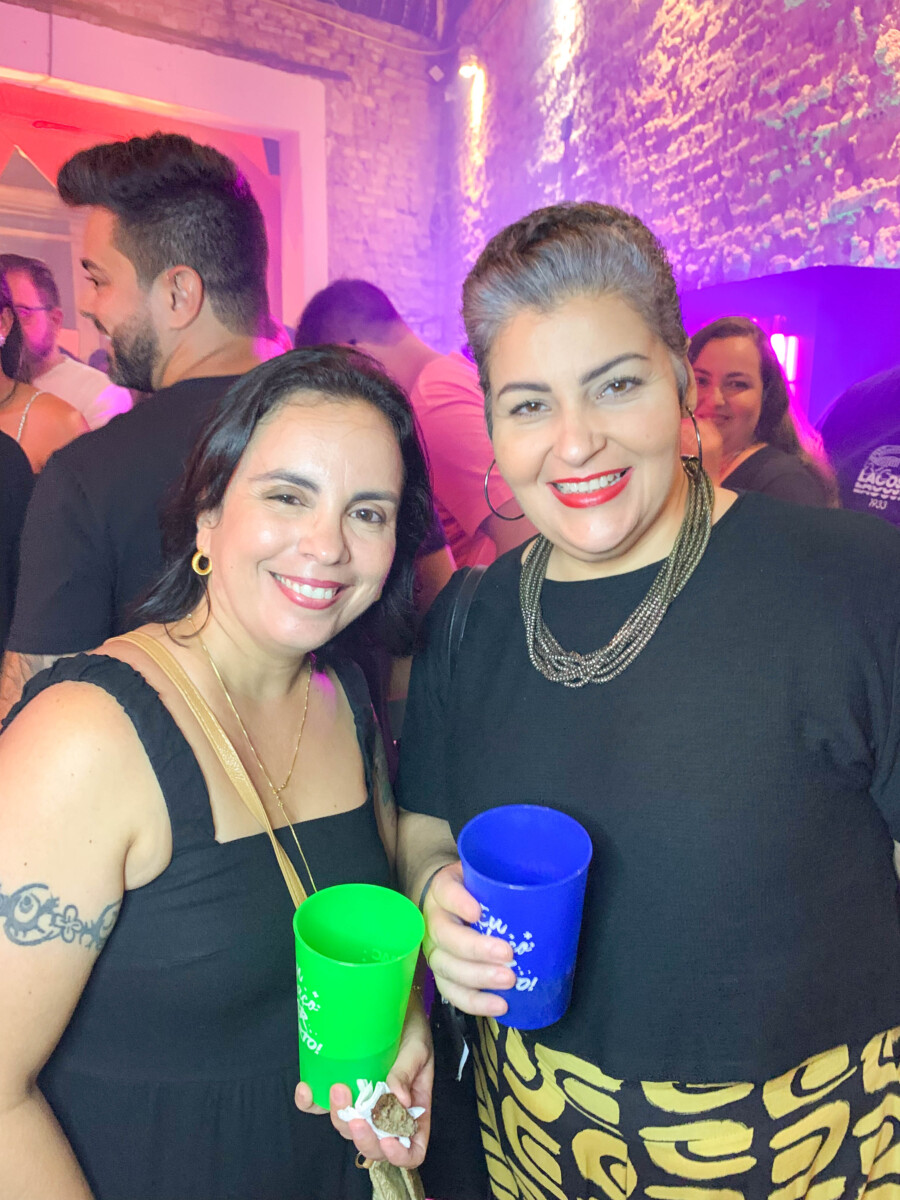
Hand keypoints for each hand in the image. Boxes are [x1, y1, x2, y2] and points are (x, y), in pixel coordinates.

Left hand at [293, 993, 432, 1167]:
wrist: (394, 1002)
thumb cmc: (412, 1027)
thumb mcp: (417, 1047)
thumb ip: (407, 1072)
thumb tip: (400, 1101)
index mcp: (412, 1109)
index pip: (412, 1149)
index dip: (400, 1155)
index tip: (388, 1141)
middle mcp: (386, 1111)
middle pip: (374, 1144)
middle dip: (363, 1138)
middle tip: (356, 1116)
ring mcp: (360, 1100)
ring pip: (346, 1127)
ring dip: (340, 1116)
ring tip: (338, 1086)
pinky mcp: (340, 1085)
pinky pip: (319, 1105)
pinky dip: (310, 1102)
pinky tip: (307, 1089)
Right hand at [423, 861, 514, 1016]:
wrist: (453, 904)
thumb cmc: (477, 890)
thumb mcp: (486, 876)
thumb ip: (505, 880)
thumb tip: (546, 888)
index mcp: (443, 889)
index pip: (446, 892)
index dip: (459, 902)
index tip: (478, 912)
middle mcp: (433, 921)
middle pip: (445, 936)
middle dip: (476, 949)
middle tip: (508, 954)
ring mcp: (435, 951)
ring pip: (447, 968)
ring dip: (478, 978)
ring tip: (508, 981)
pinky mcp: (442, 975)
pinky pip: (452, 993)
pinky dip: (475, 1003)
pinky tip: (499, 1005)